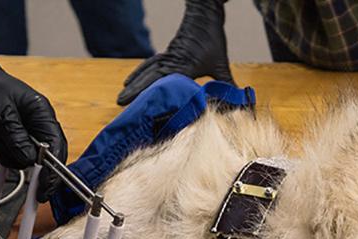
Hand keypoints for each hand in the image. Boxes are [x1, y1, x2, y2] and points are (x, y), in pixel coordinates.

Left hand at [0, 61, 68, 200]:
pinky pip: (14, 155)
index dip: (54, 168)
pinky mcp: (15, 137)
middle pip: (46, 156)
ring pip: (27, 158)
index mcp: (42, 114)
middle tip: (30, 182)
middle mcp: (39, 124)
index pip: (57, 146)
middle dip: (32, 165)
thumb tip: (29, 159)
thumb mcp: (2, 113)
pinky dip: (4, 153)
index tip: (46, 184)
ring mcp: (27, 132)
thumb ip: (17, 137)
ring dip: (11, 155)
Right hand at [117, 0, 232, 105]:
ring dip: (134, 81)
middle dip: (134, 91)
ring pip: (147, 69)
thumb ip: (226, 83)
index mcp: (182, 67)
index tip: (140, 107)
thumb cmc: (211, 36)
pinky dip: (142, 70)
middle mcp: (171, 61)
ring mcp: (167, 55)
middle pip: (148, 78)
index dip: (151, 96)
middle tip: (119, 102)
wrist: (204, 12)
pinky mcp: (168, 50)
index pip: (164, 85)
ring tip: (123, 91)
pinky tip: (136, 75)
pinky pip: (151, 62)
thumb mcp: (221, 63)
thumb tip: (238, 98)